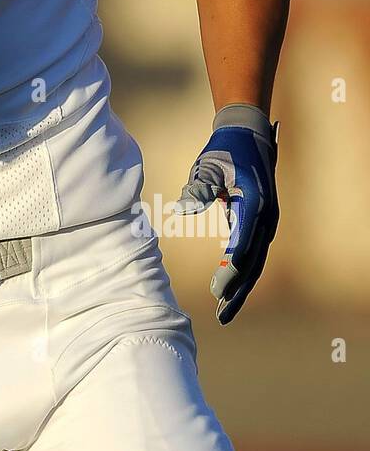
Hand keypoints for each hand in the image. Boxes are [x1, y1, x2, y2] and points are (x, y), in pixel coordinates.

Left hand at [172, 104, 279, 324]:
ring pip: (254, 261)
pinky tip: (226, 289)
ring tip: (223, 312)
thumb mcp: (209, 164)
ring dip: (240, 287)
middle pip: (253, 260)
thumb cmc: (224, 150)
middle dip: (237, 289)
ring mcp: (266, 221)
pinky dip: (239, 272)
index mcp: (254, 201)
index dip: (232, 269)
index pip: (244, 241)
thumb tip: (184, 208)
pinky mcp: (259, 224)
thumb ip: (198, 186)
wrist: (247, 136)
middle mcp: (266, 216)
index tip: (218, 290)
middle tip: (220, 314)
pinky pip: (251, 253)